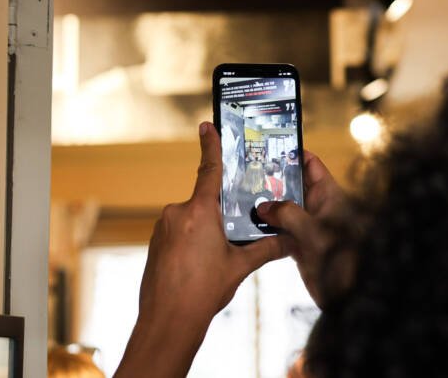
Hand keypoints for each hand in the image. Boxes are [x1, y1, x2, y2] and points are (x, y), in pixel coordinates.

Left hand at [115, 122, 286, 377]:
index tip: (207, 125)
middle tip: (230, 241)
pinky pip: (178, 233)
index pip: (209, 170)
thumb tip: (291, 240)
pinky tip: (199, 267)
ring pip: (192, 220)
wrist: (168, 322)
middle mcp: (178, 213)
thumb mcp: (240, 267)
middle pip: (206, 202)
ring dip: (205, 233)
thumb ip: (266, 248)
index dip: (211, 145)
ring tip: (213, 262)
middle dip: (220, 217)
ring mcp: (163, 228)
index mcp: (200, 212)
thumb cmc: (202, 292)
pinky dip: (191, 244)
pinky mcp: (155, 243)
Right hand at [257, 151, 346, 307]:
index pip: (311, 165)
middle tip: (245, 173)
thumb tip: (263, 206)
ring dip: (267, 206)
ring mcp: (309, 226)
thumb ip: (287, 214)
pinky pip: (281, 231)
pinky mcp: (302, 246)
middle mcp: (318, 207)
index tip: (269, 148)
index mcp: (329, 195)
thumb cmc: (343, 257)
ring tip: (240, 197)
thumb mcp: (314, 231)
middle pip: (292, 186)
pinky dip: (267, 228)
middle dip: (272, 181)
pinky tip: (248, 226)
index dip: (293, 154)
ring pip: (284, 209)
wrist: (351, 295)